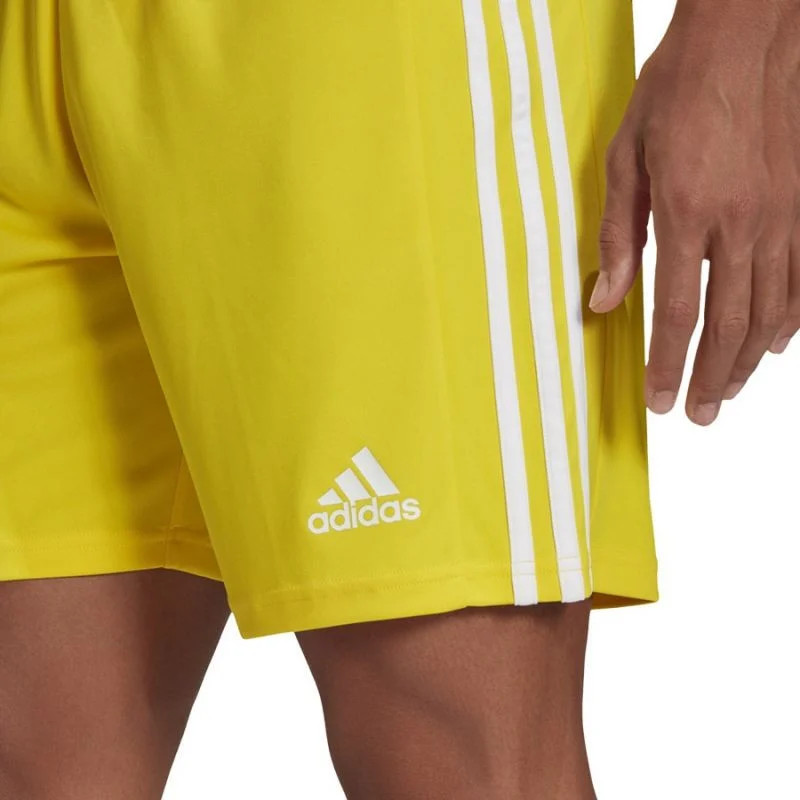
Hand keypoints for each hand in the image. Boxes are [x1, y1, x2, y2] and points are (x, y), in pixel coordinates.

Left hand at [590, 0, 799, 424]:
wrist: (744, 35)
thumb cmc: (676, 91)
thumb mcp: (624, 161)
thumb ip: (616, 236)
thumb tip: (603, 300)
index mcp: (687, 215)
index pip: (676, 314)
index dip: (668, 366)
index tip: (660, 402)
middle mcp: (742, 223)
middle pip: (728, 325)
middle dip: (711, 378)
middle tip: (699, 415)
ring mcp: (782, 215)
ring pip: (770, 310)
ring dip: (749, 360)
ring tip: (730, 391)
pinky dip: (788, 319)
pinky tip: (775, 344)